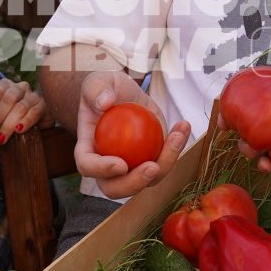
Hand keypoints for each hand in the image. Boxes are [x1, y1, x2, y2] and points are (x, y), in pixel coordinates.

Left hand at [0, 75, 46, 143]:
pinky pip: (34, 112)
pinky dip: (25, 122)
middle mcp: (19, 87)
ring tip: (3, 137)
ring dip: (10, 124)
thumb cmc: (0, 128)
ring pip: (21, 106)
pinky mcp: (43, 106)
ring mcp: (33, 95)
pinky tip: (19, 130)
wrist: (17, 144)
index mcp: (4, 86)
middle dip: (0, 117)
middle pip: (10, 97)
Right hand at [74, 71, 189, 199]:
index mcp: (88, 150)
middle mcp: (106, 166)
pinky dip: (176, 147)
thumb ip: (96, 90)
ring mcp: (130, 166)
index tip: (120, 164)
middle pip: (116, 187)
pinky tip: (183, 126)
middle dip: (135, 183)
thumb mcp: (97, 82)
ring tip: (177, 136)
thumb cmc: (104, 90)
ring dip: (166, 162)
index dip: (102, 170)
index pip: (88, 166)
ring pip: (147, 180)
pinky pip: (164, 161)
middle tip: (153, 166)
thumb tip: (105, 103)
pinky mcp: (150, 159)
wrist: (122, 94)